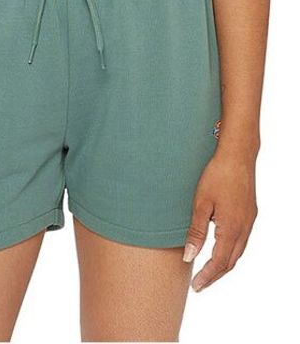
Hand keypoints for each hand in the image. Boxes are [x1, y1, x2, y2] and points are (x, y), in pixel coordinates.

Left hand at [182, 148, 257, 290]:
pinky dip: (231, 251)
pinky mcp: (250, 213)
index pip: (219, 263)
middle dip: (215, 275)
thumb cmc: (217, 175)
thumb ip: (196, 232)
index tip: (195, 286)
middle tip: (200, 284)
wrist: (238, 155)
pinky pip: (242, 240)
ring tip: (208, 271)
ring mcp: (249, 221)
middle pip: (230, 262)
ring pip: (238, 252)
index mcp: (231, 229)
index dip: (207, 276)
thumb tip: (189, 257)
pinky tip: (221, 248)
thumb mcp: (201, 204)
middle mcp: (244, 229)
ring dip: (224, 264)